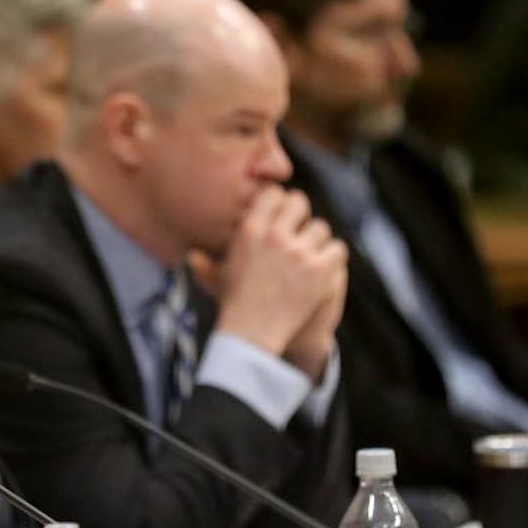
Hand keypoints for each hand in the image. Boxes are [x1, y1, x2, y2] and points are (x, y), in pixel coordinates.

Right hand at [212, 186, 347, 370]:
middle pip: (300, 203)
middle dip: (301, 215)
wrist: (253, 333)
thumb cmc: (235, 306)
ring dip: (317, 240)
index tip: (281, 216)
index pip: (273, 194)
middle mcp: (274, 236)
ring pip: (321, 227)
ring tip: (311, 255)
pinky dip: (333, 257)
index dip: (280, 202)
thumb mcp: (219, 279)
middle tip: (299, 233)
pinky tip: (324, 267)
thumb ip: (207, 266)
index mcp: (249, 230)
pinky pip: (337, 249)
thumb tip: (190, 257)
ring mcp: (298, 252)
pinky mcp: (318, 270)